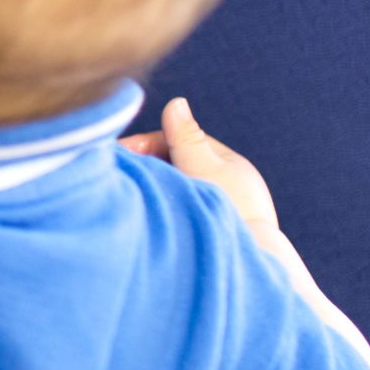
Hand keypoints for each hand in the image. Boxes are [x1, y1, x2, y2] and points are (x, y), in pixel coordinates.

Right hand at [123, 98, 279, 239]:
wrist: (252, 268)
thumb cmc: (231, 216)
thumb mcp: (205, 169)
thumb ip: (186, 138)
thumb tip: (176, 102)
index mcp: (228, 164)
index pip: (177, 142)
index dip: (146, 146)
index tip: (120, 156)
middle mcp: (226, 185)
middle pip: (175, 165)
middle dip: (147, 167)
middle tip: (118, 177)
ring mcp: (219, 210)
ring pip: (175, 189)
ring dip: (153, 189)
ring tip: (128, 198)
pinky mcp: (210, 234)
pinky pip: (178, 212)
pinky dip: (161, 209)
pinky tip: (146, 218)